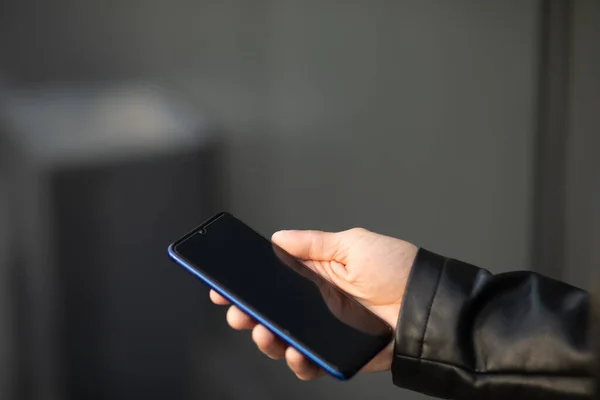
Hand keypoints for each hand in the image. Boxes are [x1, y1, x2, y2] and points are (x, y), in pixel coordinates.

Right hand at [210, 228, 417, 379]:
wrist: (428, 308)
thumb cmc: (398, 269)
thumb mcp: (352, 245)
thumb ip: (313, 244)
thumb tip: (279, 237)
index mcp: (318, 273)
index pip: (274, 278)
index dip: (248, 283)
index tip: (224, 286)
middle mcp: (318, 301)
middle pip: (272, 310)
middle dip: (248, 312)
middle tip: (237, 312)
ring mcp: (326, 328)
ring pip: (284, 338)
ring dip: (267, 338)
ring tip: (265, 332)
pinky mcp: (338, 352)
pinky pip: (309, 361)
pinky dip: (297, 361)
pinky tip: (295, 353)